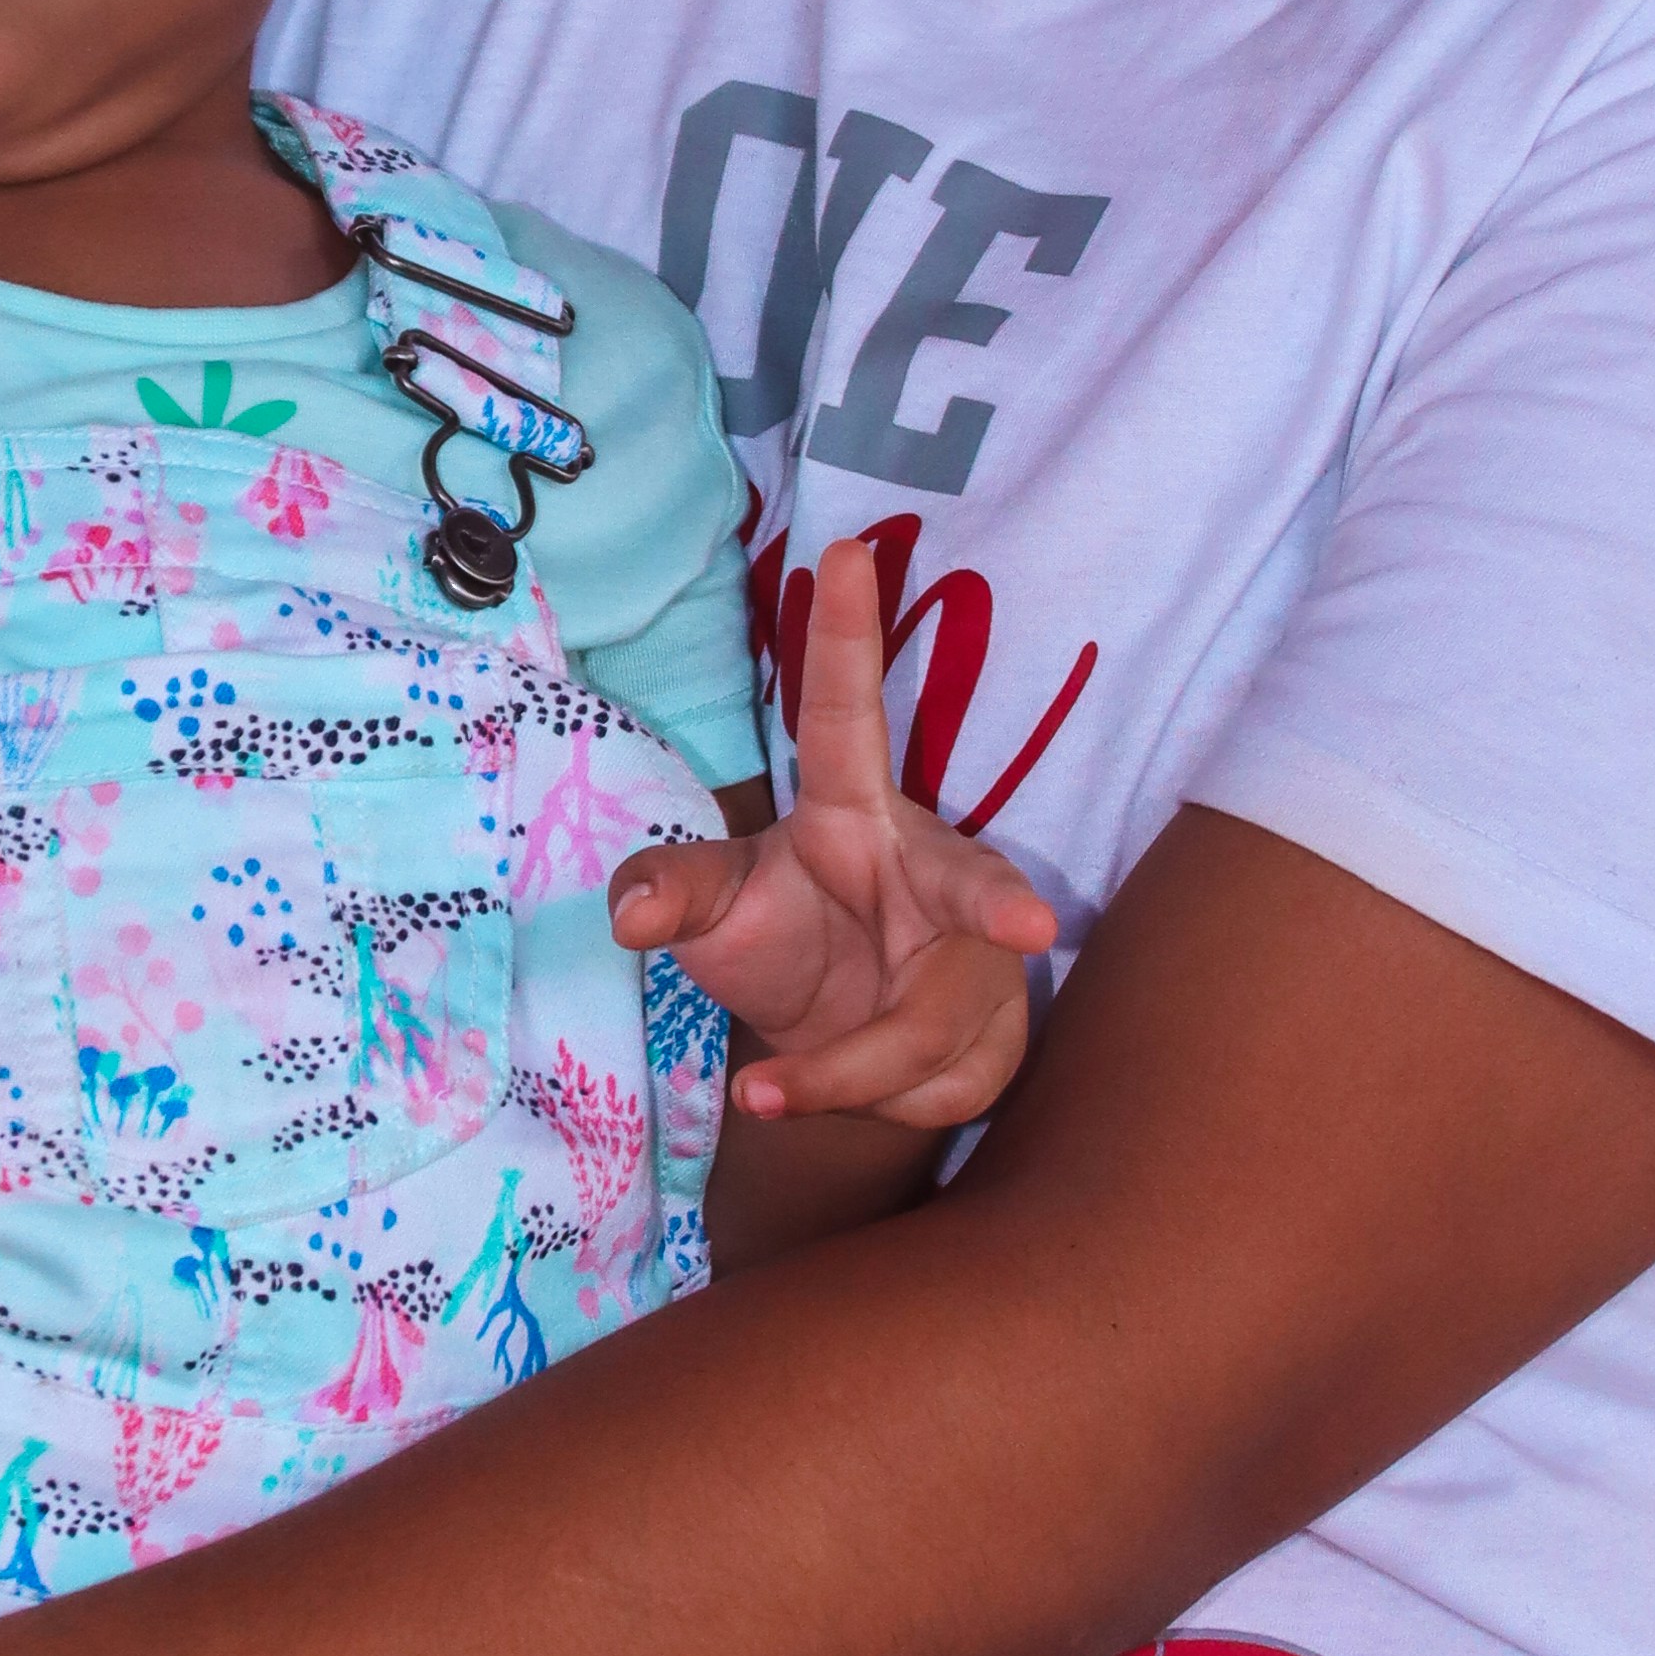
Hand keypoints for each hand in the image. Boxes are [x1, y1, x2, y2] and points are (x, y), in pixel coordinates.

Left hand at [610, 533, 1055, 1126]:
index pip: (845, 712)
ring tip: (768, 1093)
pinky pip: (940, 1081)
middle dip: (997, 906)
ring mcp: (978, 957)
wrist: (842, 1050)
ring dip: (842, 1069)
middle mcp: (932, 872)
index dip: (845, 632)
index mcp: (854, 812)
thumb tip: (628, 912)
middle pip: (970, 886)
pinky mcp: (997, 1032)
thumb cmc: (785, 944)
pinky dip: (870, 1103)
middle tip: (1026, 925)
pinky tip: (845, 1089)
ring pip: (926, 1024)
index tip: (843, 551)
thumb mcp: (720, 909)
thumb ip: (673, 891)